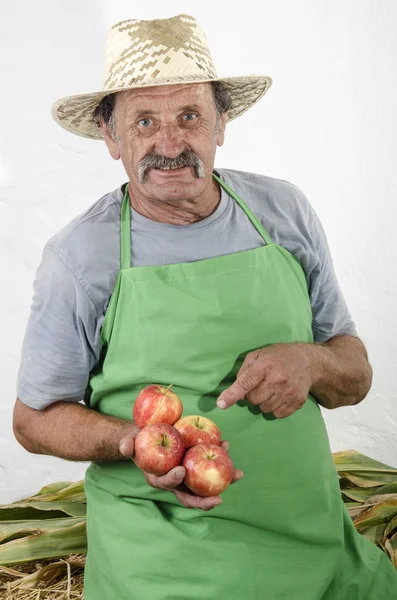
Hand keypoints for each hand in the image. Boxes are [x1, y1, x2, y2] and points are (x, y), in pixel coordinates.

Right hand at [119, 437, 242, 510]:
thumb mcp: (130, 440)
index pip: (166, 484)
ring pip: (206, 484)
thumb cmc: (139, 440)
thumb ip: (127, 444)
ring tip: (238, 475)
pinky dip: (221, 459)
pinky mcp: (196, 465)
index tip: (181, 471)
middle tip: (218, 500)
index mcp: (158, 478)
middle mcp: (175, 481)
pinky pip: (210, 466)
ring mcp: (188, 475)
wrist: (149, 436)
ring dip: (223, 482)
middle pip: (190, 496)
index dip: (173, 480)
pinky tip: (228, 447)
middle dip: (205, 501)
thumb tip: (126, 448)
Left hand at [216, 343, 312, 417]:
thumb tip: (235, 389)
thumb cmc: (278, 356)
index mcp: (265, 366)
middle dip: (252, 395)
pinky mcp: (297, 402)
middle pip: (253, 400)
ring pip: (264, 409)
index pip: (245, 382)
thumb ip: (244, 370)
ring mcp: (288, 392)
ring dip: (263, 402)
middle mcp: (277, 380)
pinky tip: (279, 395)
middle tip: (260, 385)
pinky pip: (276, 414)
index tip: (221, 404)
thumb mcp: (259, 355)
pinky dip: (274, 408)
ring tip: (271, 389)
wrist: (307, 361)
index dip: (232, 394)